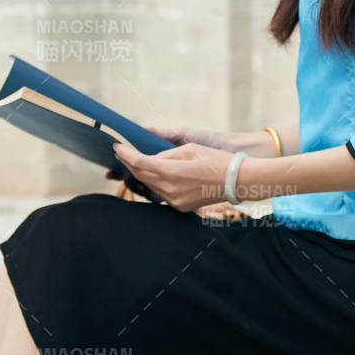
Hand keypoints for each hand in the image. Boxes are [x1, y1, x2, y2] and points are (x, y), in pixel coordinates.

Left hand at [110, 139, 239, 213]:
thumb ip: (166, 155)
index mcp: (172, 172)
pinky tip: (157, 175)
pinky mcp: (180, 207)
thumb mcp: (189, 149)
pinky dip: (157, 183)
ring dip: (143, 174)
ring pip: (150, 185)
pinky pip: (162, 193)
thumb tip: (151, 159)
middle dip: (131, 163)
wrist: (237, 181)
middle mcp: (171, 189)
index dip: (126, 154)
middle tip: (123, 153)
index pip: (140, 163)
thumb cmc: (216, 160)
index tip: (117, 147)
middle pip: (141, 175)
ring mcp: (175, 200)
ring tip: (138, 162)